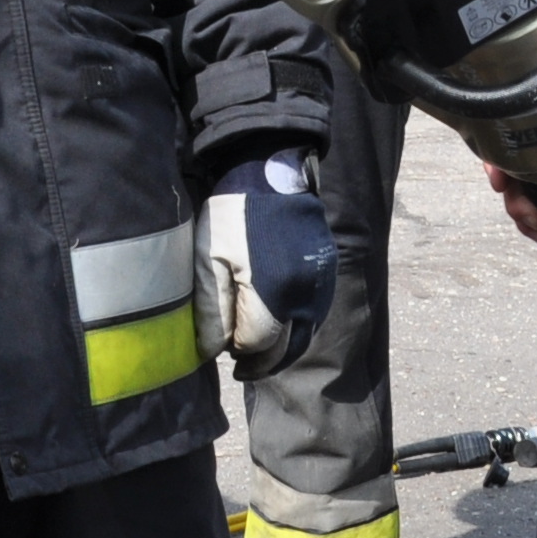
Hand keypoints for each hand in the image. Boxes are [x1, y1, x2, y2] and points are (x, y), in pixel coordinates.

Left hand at [199, 151, 333, 380]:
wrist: (268, 173)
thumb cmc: (231, 217)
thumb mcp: (209, 261)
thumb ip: (211, 311)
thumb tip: (213, 351)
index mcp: (274, 294)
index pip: (259, 345)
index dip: (240, 352)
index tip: (224, 350)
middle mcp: (305, 295)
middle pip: (287, 349)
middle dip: (263, 360)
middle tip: (241, 364)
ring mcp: (321, 284)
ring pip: (304, 334)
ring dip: (282, 346)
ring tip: (257, 345)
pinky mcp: (327, 272)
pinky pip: (314, 312)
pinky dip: (296, 325)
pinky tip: (278, 320)